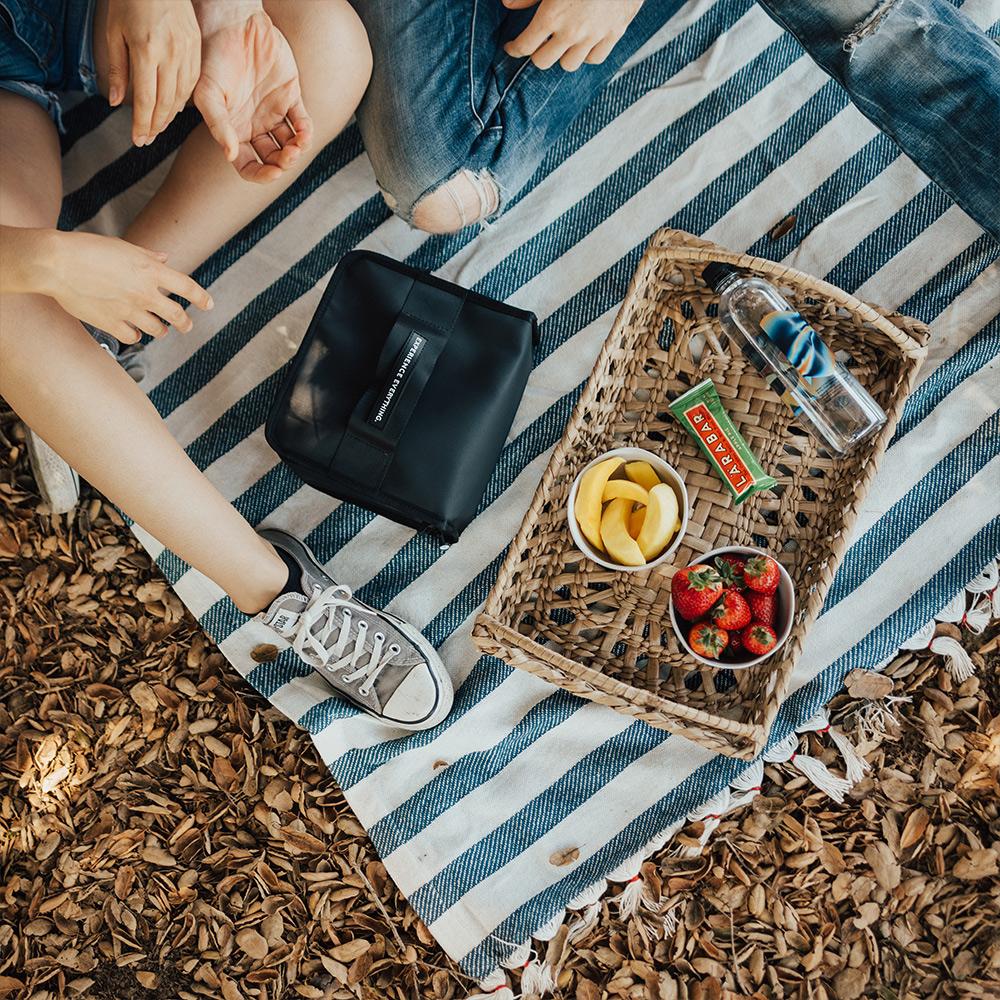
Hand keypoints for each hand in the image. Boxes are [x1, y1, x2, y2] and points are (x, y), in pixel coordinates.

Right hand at [35, 231, 212, 344]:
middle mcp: (145, 293)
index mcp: (151, 271)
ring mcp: (130, 311)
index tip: (208, 305)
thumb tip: (165, 259)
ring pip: (157, 330)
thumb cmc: (87, 249)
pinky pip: (132, 337)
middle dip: (185, 322)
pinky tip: (133, 332)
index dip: (201, 298)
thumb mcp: (122, 246)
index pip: (188, 288)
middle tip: (186, 326)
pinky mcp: (112, 324)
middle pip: (177, 315)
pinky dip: (135, 335)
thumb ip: (147, 256)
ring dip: (161, 330)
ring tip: (160, 330)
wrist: (57, 264)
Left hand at [106, 0, 200, 145]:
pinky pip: (192, 83)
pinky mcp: (197, 48)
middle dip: (155, 126)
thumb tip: (116, 102)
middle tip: (146, 139)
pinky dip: (182, 100)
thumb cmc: (130, 0)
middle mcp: (171, 54)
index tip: (137, 139)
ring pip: (182, 96)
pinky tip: (173, 107)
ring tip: (157, 126)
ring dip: (169, 116)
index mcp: (147, 50)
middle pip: (166, 103)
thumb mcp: (113, 32)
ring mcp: (187, 52)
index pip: (147, 100)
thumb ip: (118, 69)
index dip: (142, 124)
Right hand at [193, 1, 312, 182]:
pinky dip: (307, 133)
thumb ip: (218, 125)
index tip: (272, 173)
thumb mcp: (208, 93)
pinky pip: (303, 122)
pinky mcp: (290, 97)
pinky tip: (304, 133)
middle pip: (272, 159)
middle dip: (282, 164)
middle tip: (287, 157)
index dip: (261, 175)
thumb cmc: (213, 58)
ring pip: (289, 144)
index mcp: (234, 130)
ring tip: (297, 147)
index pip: (248, 165)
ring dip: (296, 151)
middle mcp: (254, 125)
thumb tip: (231, 155)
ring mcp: (273, 112)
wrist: (234, 24)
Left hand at [503, 0, 643, 70]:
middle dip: (536, 54)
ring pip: (568, 64)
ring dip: (561, 56)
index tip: (512, 47)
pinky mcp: (614, 34)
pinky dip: (586, 55)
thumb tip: (507, 4)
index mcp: (551, 16)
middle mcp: (571, 32)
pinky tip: (582, 44)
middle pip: (543, 61)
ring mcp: (594, 36)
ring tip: (560, 44)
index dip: (514, 48)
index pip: (525, 46)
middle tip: (537, 44)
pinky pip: (594, 59)